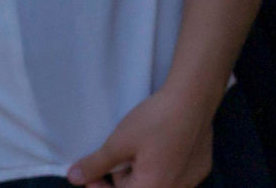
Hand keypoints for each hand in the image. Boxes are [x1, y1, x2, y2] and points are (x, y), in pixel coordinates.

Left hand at [69, 83, 216, 187]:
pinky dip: (165, 169)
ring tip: (139, 151)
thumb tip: (73, 177)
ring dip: (144, 175)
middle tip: (117, 159)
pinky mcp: (202, 167)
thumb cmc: (156, 120)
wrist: (195, 95)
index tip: (90, 176)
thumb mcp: (119, 142)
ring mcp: (192, 180)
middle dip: (123, 181)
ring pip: (159, 184)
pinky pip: (177, 177)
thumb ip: (95, 164)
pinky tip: (163, 149)